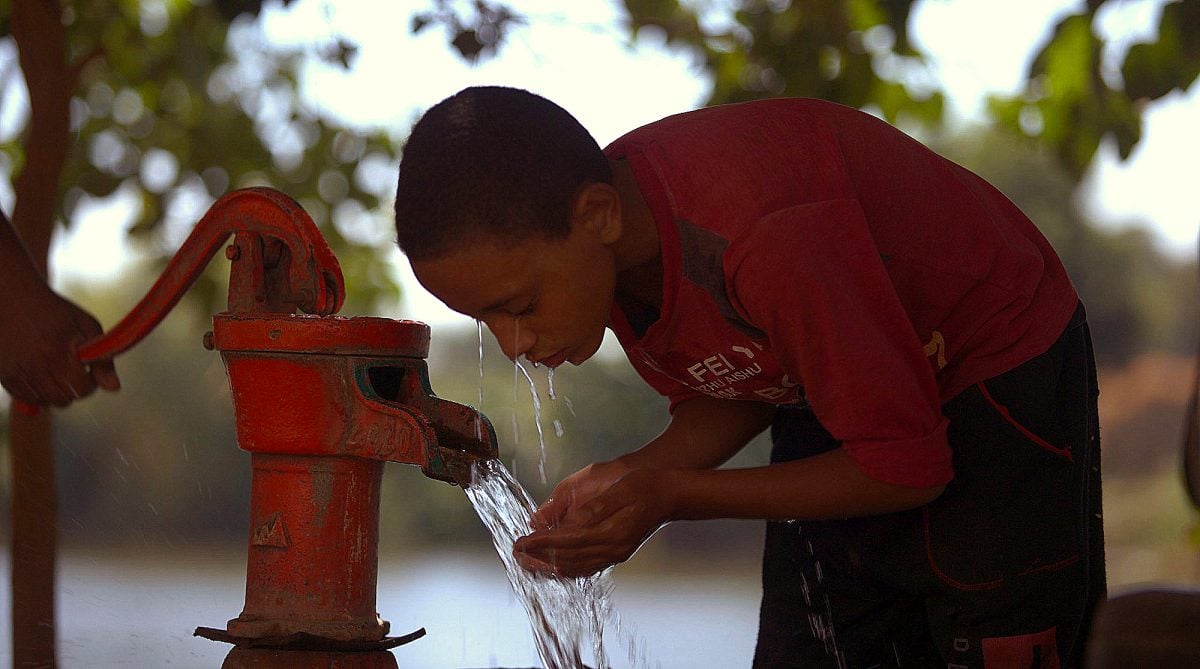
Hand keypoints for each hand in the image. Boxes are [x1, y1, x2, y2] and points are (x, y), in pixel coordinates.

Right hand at [0, 284, 119, 407]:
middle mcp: (34, 367)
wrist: (14, 300)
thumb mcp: (87, 327)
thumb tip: (114, 387)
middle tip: (75, 371)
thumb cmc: (54, 311)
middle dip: (76, 389)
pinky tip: (44, 376)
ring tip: (59, 371)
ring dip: (58, 392)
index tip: (90, 371)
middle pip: (64, 399)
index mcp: (57, 354)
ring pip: (46, 402)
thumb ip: (103, 358)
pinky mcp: (4, 377)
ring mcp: (16, 373)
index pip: (83, 389)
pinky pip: (27, 399)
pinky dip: (39, 394)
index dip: (92, 381)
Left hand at [513, 463, 674, 577]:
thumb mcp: (619, 489)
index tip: (521, 541)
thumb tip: (563, 521)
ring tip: (528, 562)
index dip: (541, 543)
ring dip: (549, 566)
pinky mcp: (617, 553)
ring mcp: (616, 554)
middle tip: (516, 554)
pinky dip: (567, 568)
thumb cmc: (646, 485)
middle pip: (568, 560)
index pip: (566, 542)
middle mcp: (613, 549)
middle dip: (539, 558)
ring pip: (576, 568)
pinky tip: (555, 565)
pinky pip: (587, 567)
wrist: (672, 494)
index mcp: (612, 533)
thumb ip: (591, 508)